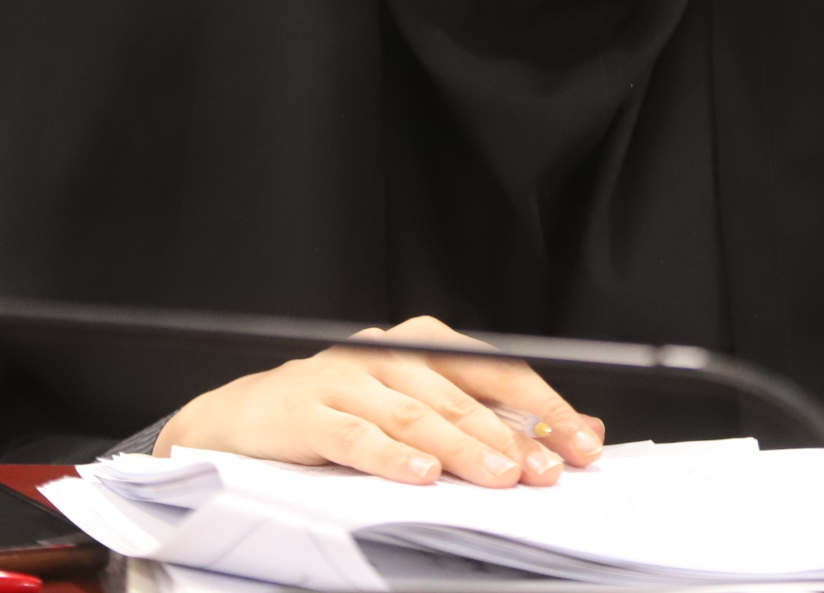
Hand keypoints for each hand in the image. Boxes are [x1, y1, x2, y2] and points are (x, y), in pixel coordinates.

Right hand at [154, 315, 605, 487]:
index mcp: (422, 347)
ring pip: (414, 414)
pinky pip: (354, 435)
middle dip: (510, 436)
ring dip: (461, 447)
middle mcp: (387, 354)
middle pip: (461, 395)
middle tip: (546, 471)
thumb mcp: (412, 410)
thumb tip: (561, 442)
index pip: (497, 372)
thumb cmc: (339, 414)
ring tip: (498, 477)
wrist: (241, 418)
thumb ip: (479, 421)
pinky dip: (389, 456)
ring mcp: (344, 379)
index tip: (582, 443)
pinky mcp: (304, 410)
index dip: (544, 407)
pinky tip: (419, 475)